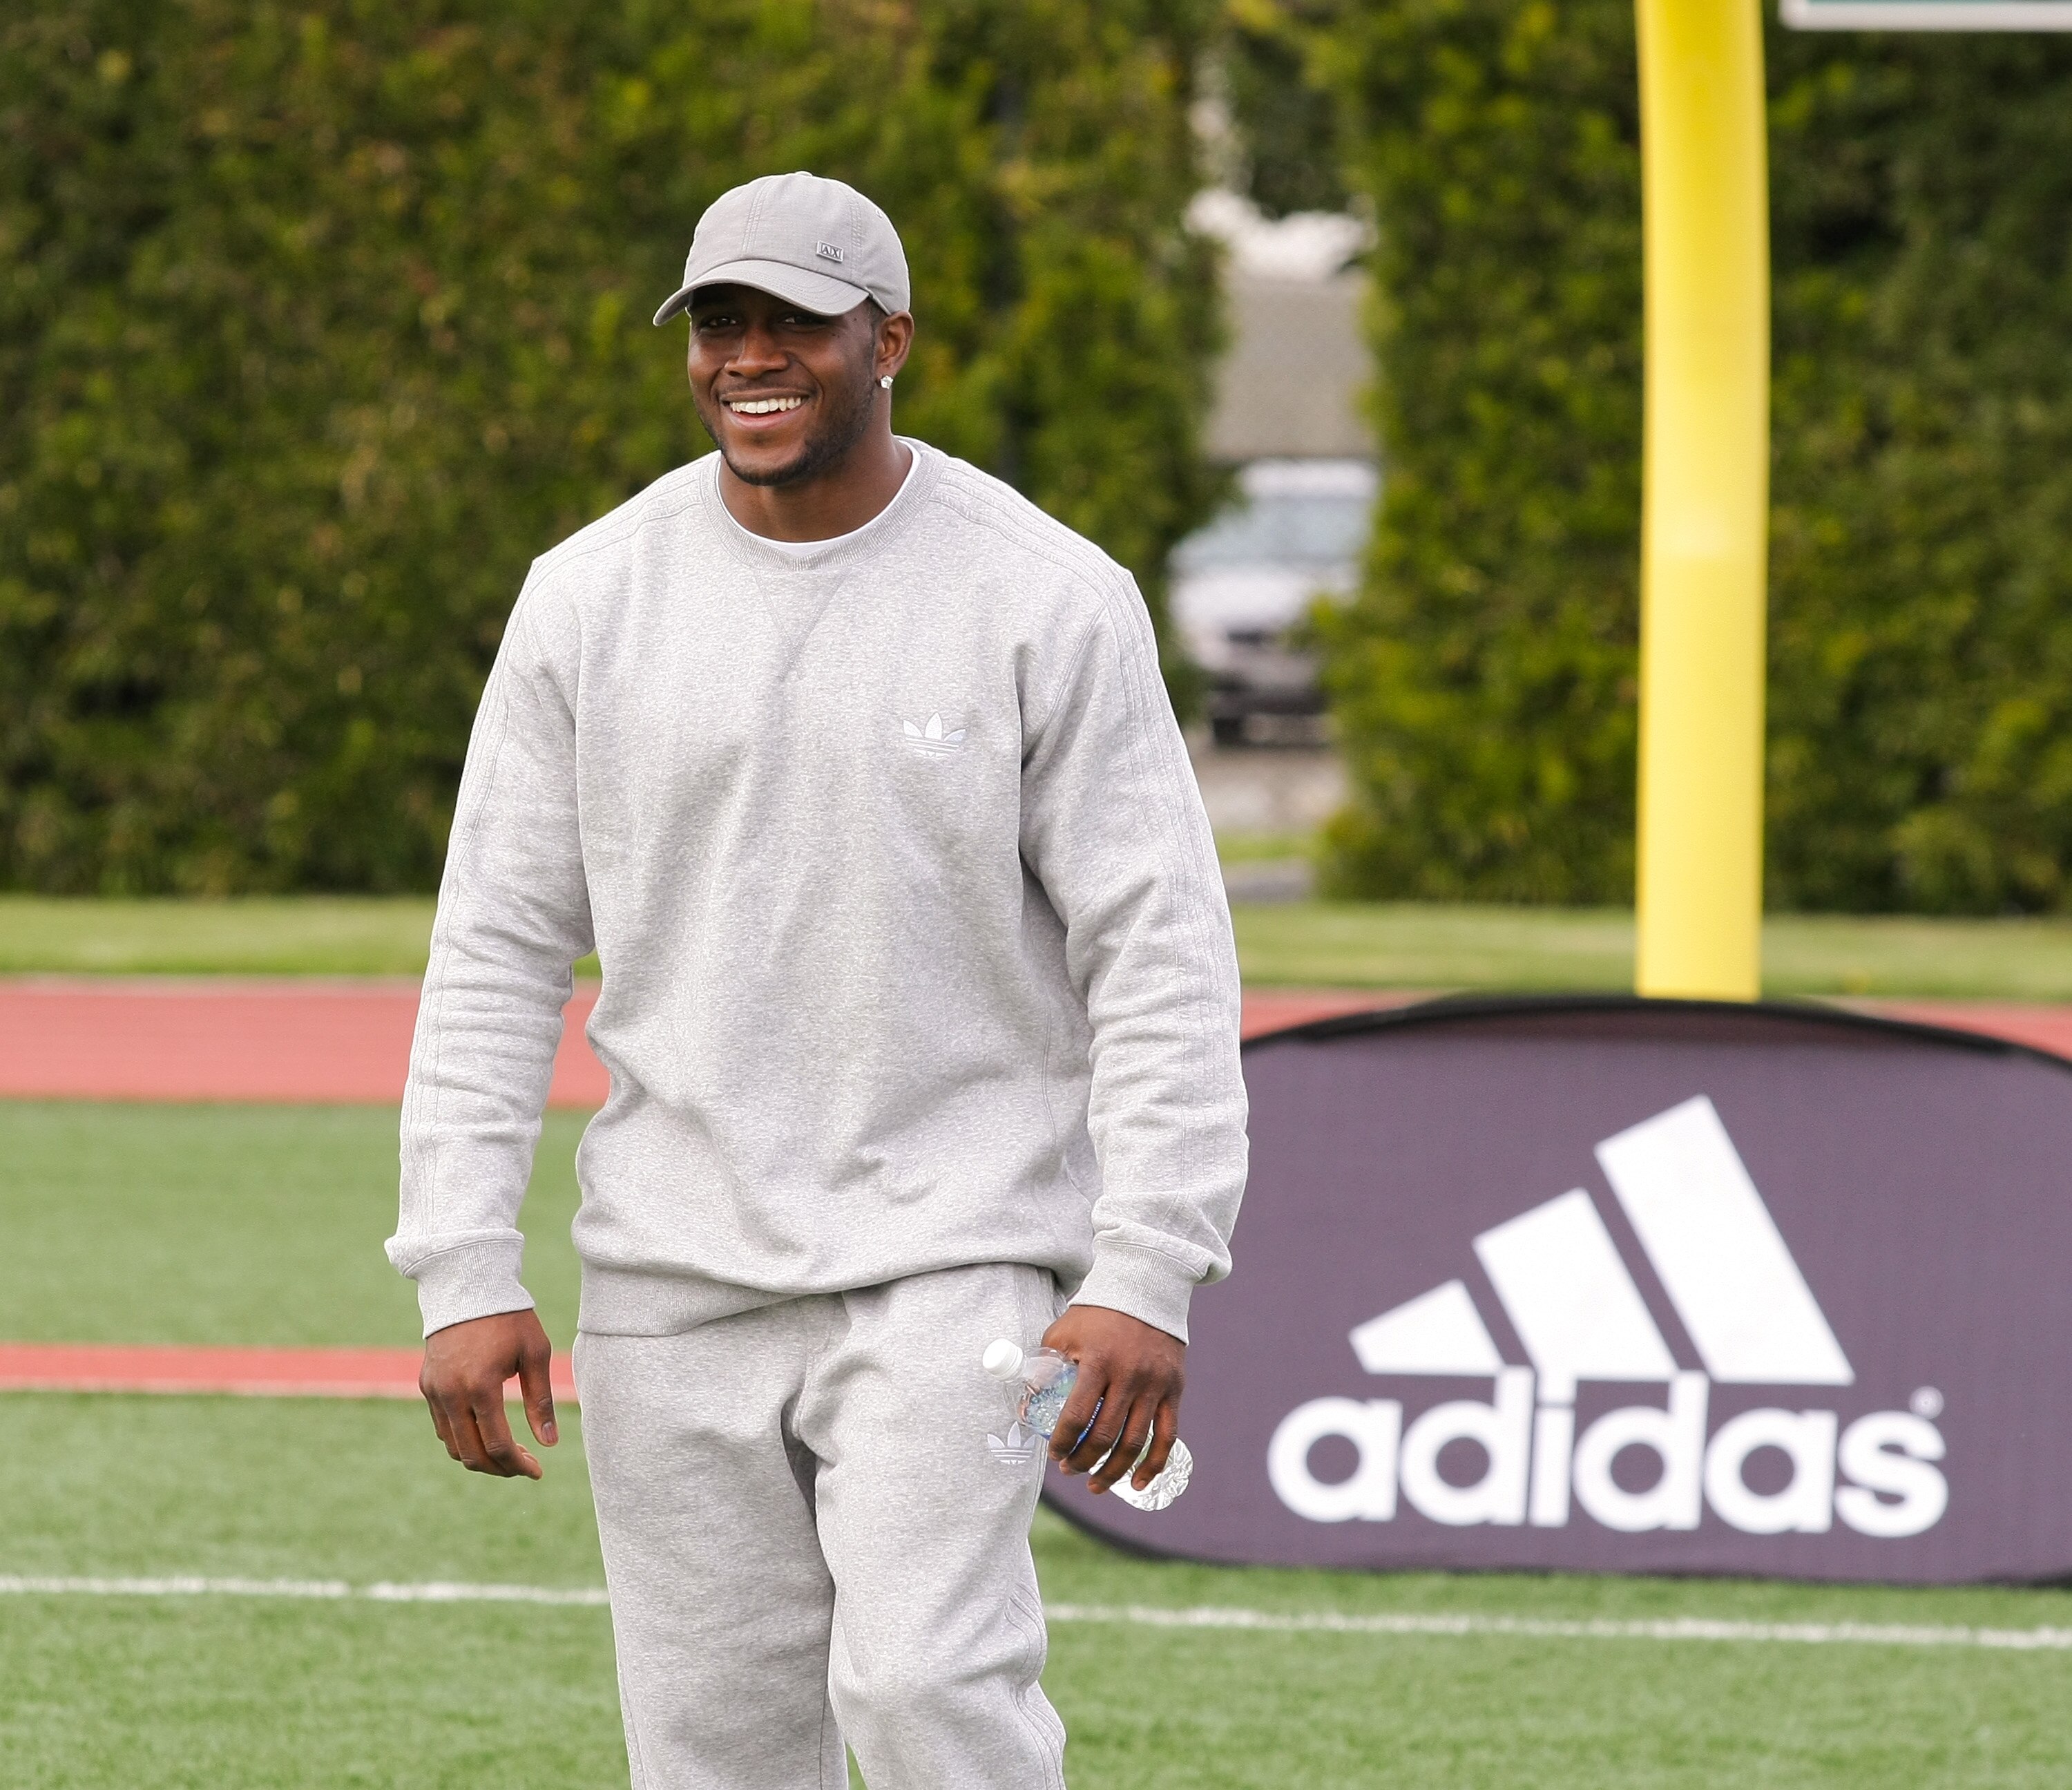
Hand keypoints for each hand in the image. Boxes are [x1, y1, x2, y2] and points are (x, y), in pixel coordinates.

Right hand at [419, 1309, 557, 1478]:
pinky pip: (442, 1427)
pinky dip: (463, 1439)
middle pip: (472, 1454)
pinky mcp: (426, 1385)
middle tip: (524, 1466)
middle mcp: (451, 1394)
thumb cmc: (510, 1318)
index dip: (519, 1466)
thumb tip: (550, 1444)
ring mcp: (434, 1391)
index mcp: (481, 1387)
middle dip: (500, 1468)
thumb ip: (541, 1401)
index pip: (498, 1445)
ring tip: (509, 1451)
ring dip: (480, 1457)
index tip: (538, 1471)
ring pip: (453, 1446)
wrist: (468, 1287)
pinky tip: (486, 1431)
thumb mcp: (535, 1354)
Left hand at [1040, 1305, 1184, 1495]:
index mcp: (1098, 1361)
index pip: (1077, 1416)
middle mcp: (1129, 1376)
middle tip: (1069, 1469)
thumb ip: (1044, 1368)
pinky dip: (1153, 1464)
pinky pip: (1167, 1436)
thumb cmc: (1096, 1315)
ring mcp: (1155, 1385)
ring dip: (1113, 1471)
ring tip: (1095, 1485)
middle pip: (1105, 1435)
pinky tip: (1137, 1484)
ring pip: (1135, 1442)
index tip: (1053, 1453)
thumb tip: (1025, 1409)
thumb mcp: (1063, 1333)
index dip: (1062, 1442)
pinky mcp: (1173, 1390)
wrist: (1144, 1290)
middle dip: (1083, 1460)